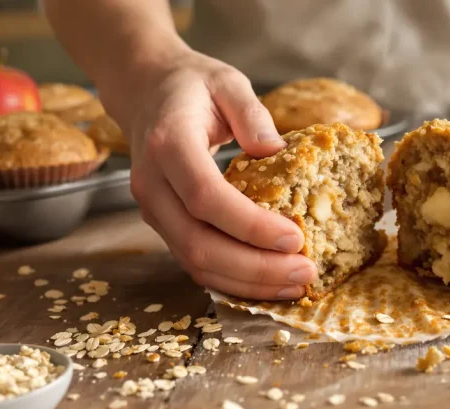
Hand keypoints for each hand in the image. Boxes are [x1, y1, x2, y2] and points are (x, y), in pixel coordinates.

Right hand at [101, 49, 317, 299]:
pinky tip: (269, 282)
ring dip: (247, 282)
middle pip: (199, 243)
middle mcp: (152, 185)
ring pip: (195, 262)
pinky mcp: (164, 225)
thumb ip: (252, 113)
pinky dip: (233, 279)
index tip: (295, 238)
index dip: (251, 225)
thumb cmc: (190, 86)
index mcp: (167, 144)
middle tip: (306, 272)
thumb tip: (277, 150)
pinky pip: (195, 262)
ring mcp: (153, 210)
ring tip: (296, 284)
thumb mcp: (226, 82)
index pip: (206, 197)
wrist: (144, 92)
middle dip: (256, 267)